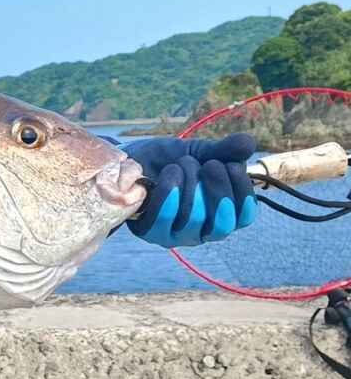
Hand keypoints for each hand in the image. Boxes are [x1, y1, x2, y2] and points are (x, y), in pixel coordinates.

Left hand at [123, 133, 257, 247]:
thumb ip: (223, 150)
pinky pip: (164, 220)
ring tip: (179, 164)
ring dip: (190, 185)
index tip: (233, 166)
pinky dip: (168, 193)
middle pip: (222, 225)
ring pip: (193, 220)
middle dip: (217, 190)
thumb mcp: (198, 152)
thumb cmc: (167, 160)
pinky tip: (168, 173)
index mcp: (220, 213)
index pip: (244, 217)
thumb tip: (249, 142)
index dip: (243, 193)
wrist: (128, 161)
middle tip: (208, 164)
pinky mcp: (151, 233)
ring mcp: (176, 236)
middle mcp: (202, 231)